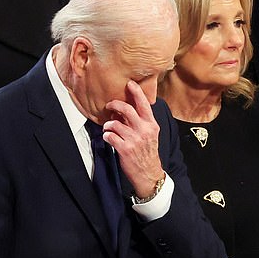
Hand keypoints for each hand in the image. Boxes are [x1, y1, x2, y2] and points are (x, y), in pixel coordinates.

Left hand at [103, 80, 163, 198]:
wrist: (149, 173)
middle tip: (109, 106)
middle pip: (127, 109)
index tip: (129, 84)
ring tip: (109, 128)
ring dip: (108, 124)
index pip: (144, 104)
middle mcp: (144, 130)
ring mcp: (134, 139)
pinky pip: (110, 136)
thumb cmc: (148, 152)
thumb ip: (141, 121)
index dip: (136, 92)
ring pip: (115, 123)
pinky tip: (109, 138)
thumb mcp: (150, 134)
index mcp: (152, 124)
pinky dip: (107, 135)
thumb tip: (124, 110)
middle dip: (114, 105)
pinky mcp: (125, 149)